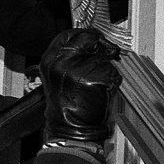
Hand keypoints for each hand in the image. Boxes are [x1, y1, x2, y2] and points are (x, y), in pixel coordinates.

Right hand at [40, 27, 120, 147]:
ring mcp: (80, 70)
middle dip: (101, 45)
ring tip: (97, 84)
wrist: (70, 130)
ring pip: (104, 57)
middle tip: (107, 53)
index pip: (69, 34)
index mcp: (50, 60)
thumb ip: (70, 58)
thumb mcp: (59, 77)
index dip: (86, 34)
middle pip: (89, 39)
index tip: (94, 37)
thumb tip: (90, 42)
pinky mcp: (97, 79)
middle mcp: (63, 62)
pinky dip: (113, 80)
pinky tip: (102, 90)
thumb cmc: (67, 106)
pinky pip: (112, 71)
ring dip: (107, 67)